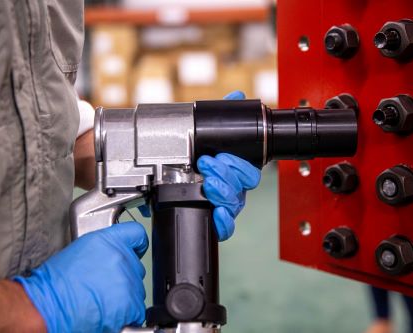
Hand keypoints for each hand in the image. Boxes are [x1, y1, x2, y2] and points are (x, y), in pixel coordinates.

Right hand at [14, 222, 147, 332]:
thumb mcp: (80, 250)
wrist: (47, 305)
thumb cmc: (55, 282)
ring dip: (125, 296)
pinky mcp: (130, 303)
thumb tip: (115, 255)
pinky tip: (108, 312)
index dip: (137, 244)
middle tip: (104, 285)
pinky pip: (137, 310)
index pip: (137, 234)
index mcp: (108, 240)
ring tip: (102, 300)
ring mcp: (127, 280)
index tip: (136, 250)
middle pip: (136, 266)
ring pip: (137, 289)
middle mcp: (121, 256)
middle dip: (125, 276)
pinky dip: (126, 315)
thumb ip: (104, 248)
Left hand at [197, 90, 260, 240]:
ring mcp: (224, 206)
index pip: (249, 169)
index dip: (237, 163)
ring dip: (221, 193)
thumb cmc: (188, 161)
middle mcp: (232, 189)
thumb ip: (219, 118)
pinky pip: (226, 228)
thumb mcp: (203, 136)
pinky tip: (216, 213)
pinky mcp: (213, 221)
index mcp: (233, 170)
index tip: (219, 155)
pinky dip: (223, 222)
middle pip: (244, 186)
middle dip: (226, 174)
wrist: (162, 182)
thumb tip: (236, 97)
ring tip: (206, 184)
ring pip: (234, 204)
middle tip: (207, 164)